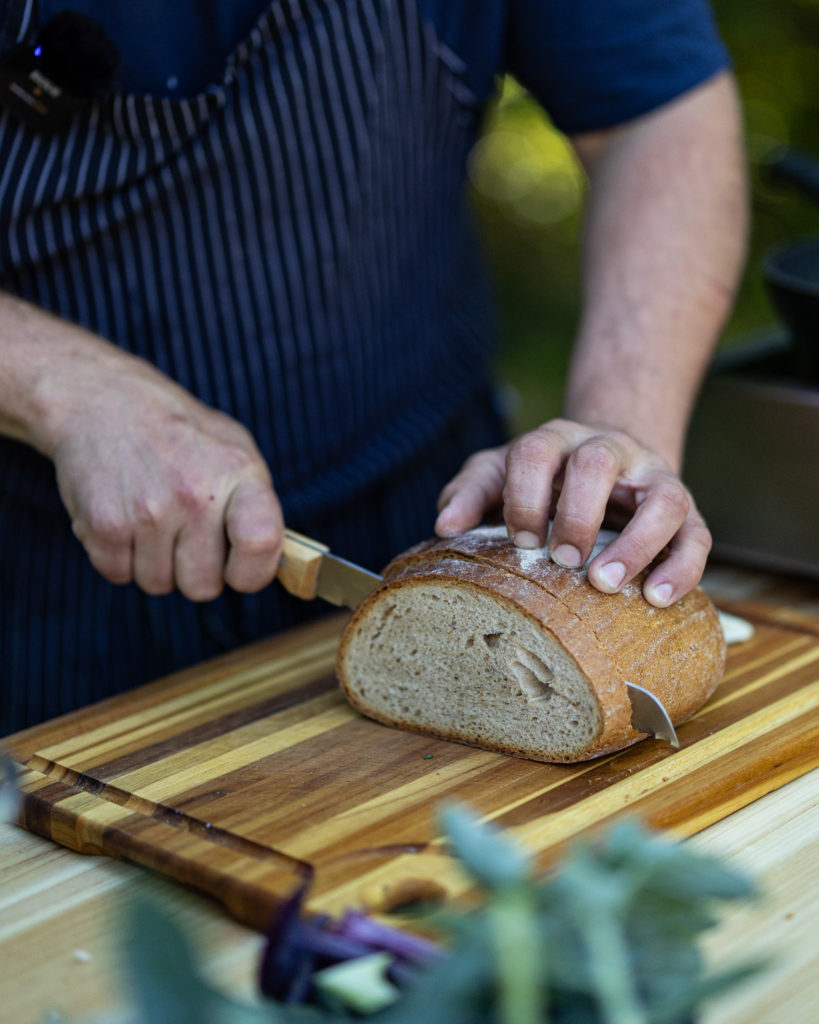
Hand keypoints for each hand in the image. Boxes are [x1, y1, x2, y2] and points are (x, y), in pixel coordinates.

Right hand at [49, 362, 283, 600]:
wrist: (103, 401)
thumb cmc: (180, 433)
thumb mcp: (234, 450)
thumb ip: (258, 506)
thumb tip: (279, 563)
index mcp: (239, 474)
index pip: (261, 544)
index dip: (252, 572)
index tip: (239, 566)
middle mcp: (196, 495)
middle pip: (203, 587)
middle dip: (193, 571)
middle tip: (184, 533)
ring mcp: (149, 511)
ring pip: (158, 584)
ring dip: (154, 563)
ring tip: (151, 517)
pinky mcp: (106, 524)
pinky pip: (118, 575)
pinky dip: (118, 556)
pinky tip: (124, 517)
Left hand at [434, 419, 710, 606]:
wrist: (611, 461)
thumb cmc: (545, 477)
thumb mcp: (501, 473)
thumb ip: (471, 491)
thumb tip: (445, 526)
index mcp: (557, 440)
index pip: (536, 451)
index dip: (524, 495)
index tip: (520, 540)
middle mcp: (610, 450)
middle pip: (597, 463)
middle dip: (576, 512)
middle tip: (562, 558)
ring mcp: (653, 480)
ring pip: (661, 500)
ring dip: (636, 543)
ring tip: (606, 583)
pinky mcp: (686, 513)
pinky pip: (696, 536)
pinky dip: (681, 568)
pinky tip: (658, 598)